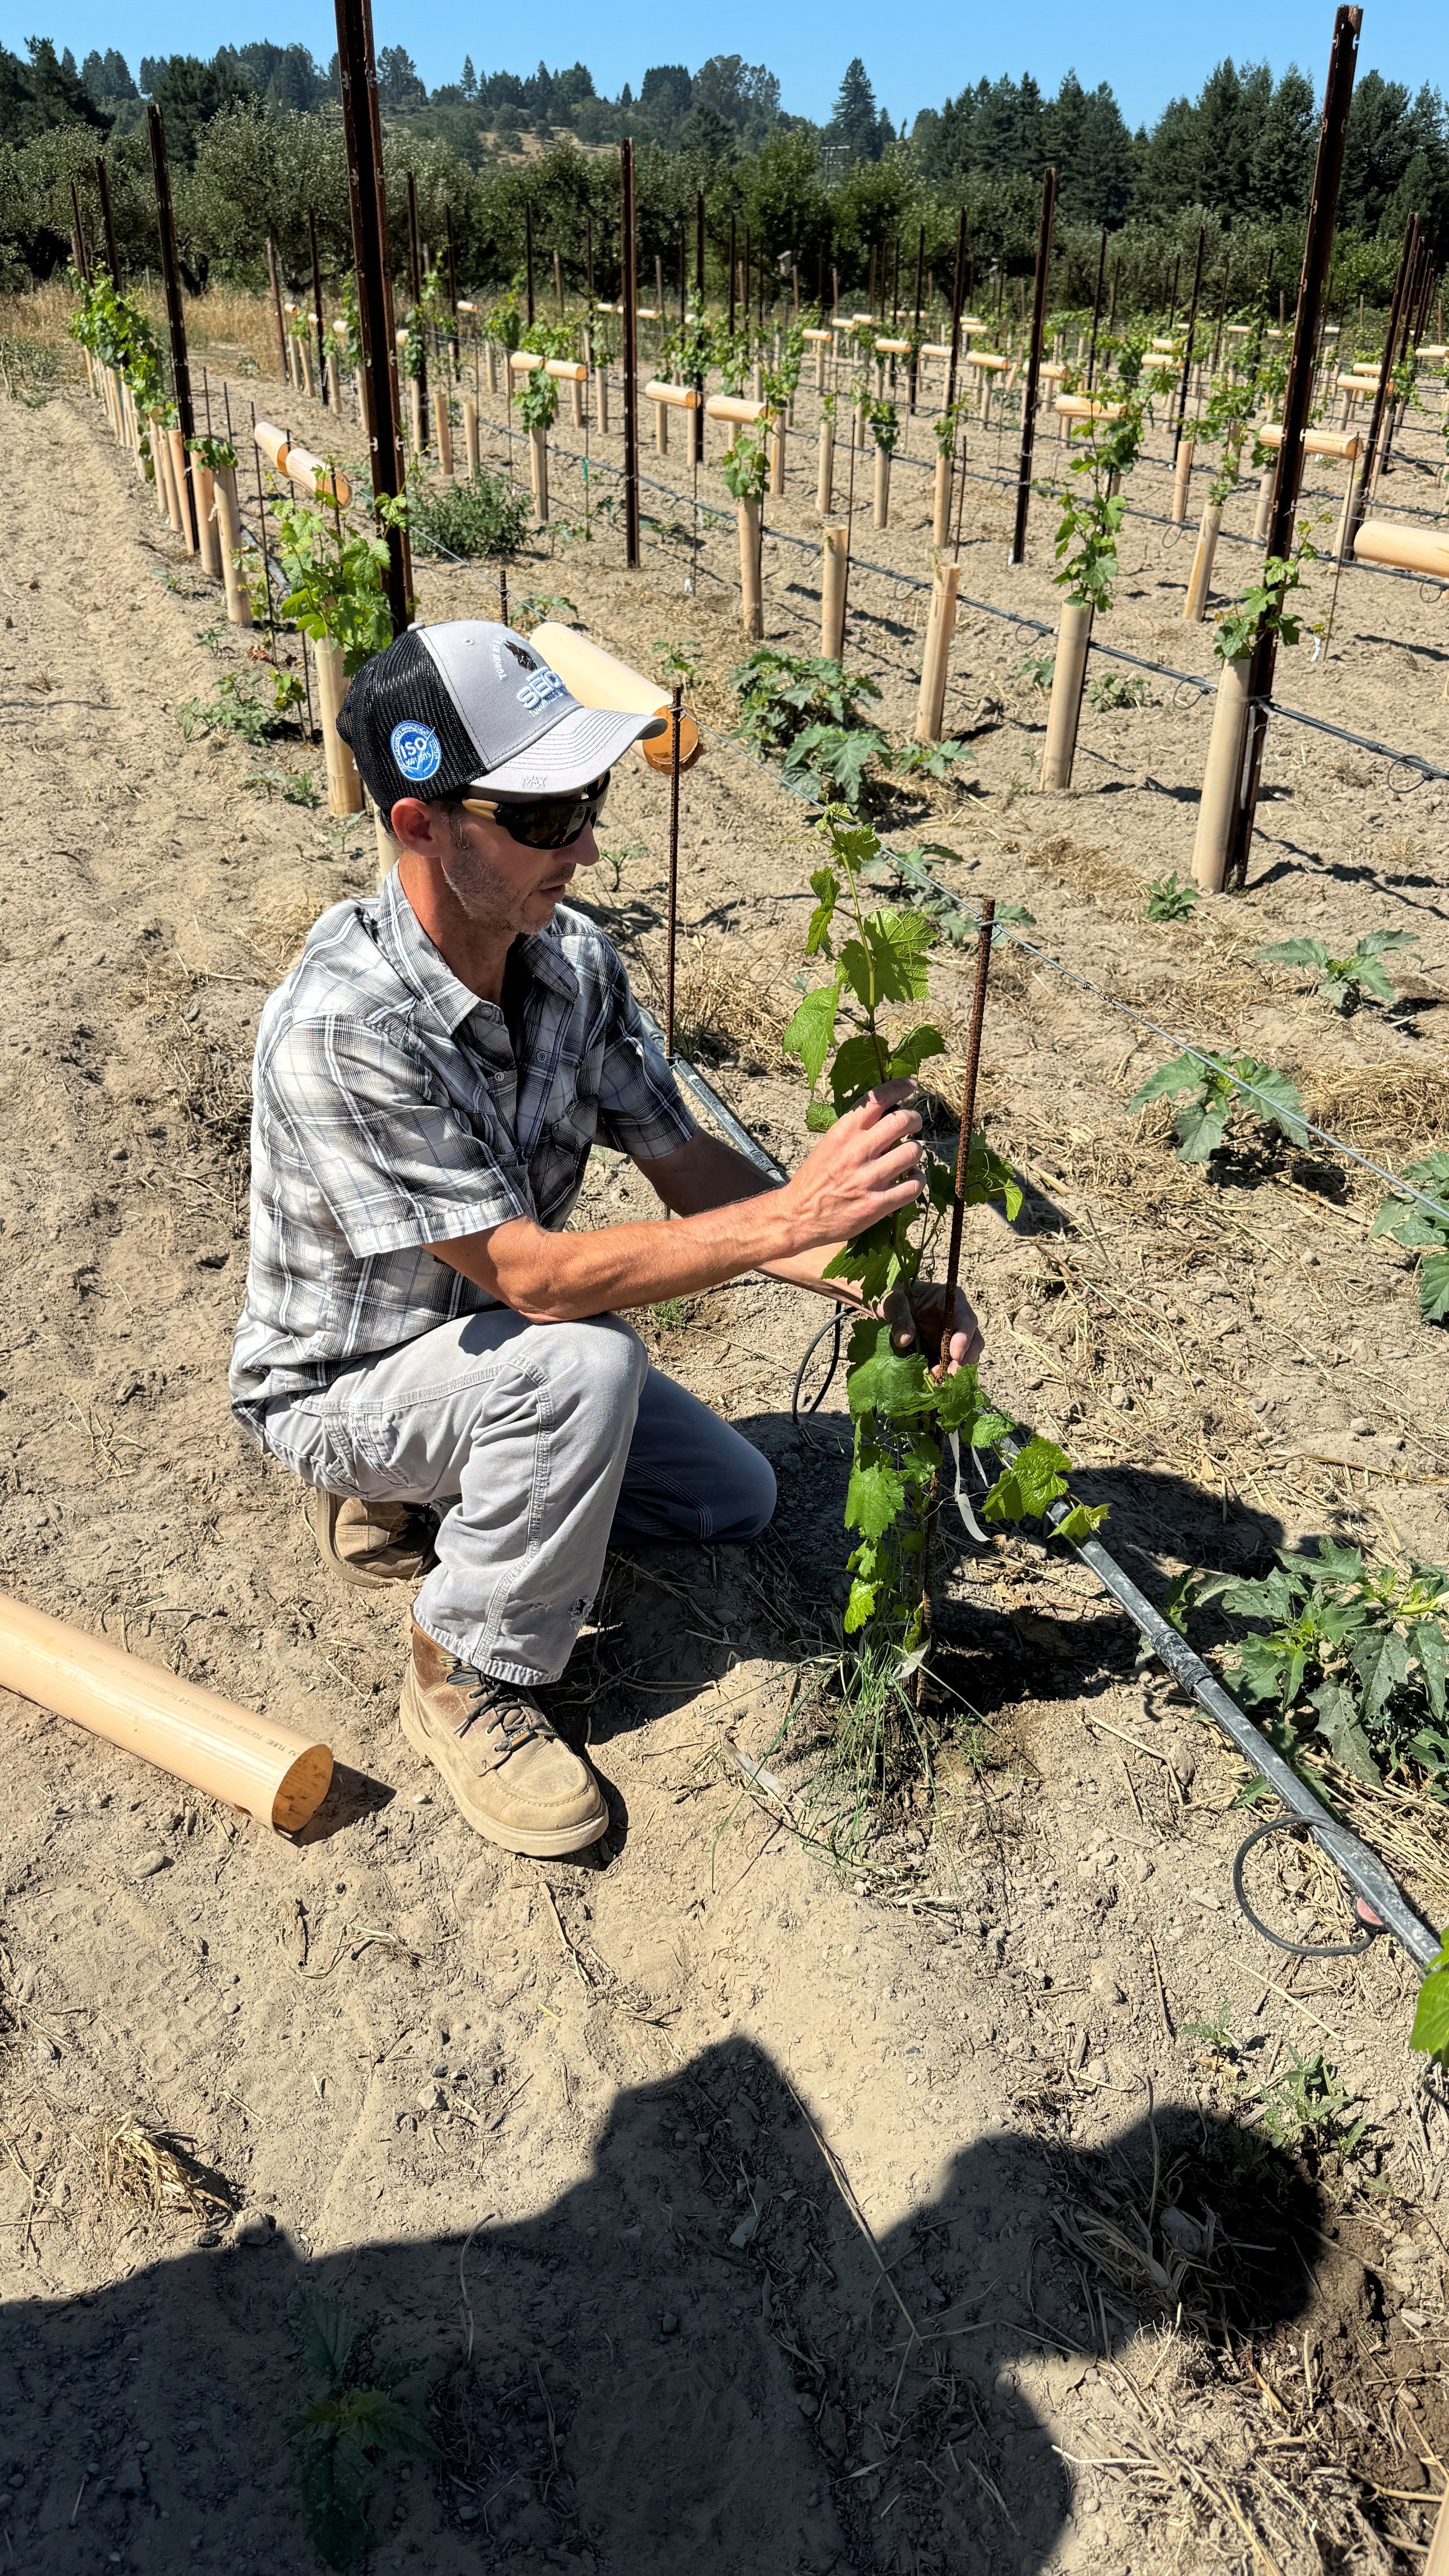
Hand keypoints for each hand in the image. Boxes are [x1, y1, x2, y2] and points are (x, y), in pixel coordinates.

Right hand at [778, 1081, 922, 1252]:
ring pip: (913, 1152)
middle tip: (914, 1124)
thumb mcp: (829, 1145)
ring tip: (909, 1157)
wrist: (798, 1216)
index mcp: (843, 1132)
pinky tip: (911, 1178)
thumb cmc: (815, 1179)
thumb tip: (888, 1117)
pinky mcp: (877, 1204)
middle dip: (914, 1119)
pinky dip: (918, 1180)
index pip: (877, 1099)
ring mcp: (868, 1178)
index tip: (911, 1085)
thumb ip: (856, 1132)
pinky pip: (913, 1186)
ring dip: (915, 1152)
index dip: (899, 1087)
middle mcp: (857, 1151)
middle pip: (902, 1121)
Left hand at [883, 1280, 983, 1379]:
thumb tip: (904, 1340)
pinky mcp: (945, 1354)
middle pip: (974, 1342)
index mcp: (952, 1302)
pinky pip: (952, 1367)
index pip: (966, 1319)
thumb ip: (900, 1317)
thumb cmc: (896, 1297)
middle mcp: (959, 1321)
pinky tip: (935, 1382)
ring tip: (940, 1382)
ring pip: (967, 1357)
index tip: (956, 1355)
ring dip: (956, 1371)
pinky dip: (946, 1376)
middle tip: (950, 1376)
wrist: (889, 1308)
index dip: (964, 1338)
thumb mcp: (893, 1302)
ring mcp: (954, 1339)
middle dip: (965, 1360)